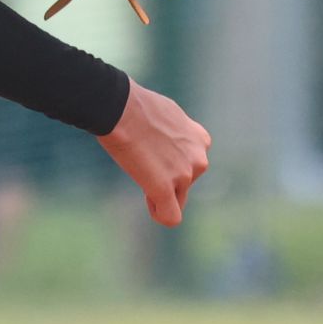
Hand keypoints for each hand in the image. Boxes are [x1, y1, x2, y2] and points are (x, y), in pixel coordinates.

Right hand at [98, 81, 210, 226]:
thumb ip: (174, 134)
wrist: (122, 108)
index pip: (191, 163)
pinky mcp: (166, 188)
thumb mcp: (167, 115)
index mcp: (200, 139)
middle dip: (167, 179)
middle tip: (143, 162)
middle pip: (185, 184)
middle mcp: (199, 158)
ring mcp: (185, 175)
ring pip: (177, 200)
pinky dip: (160, 214)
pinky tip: (149, 201)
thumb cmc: (135, 106)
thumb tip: (165, 142)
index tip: (153, 153)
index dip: (171, 163)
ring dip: (160, 192)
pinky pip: (170, 217)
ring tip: (140, 171)